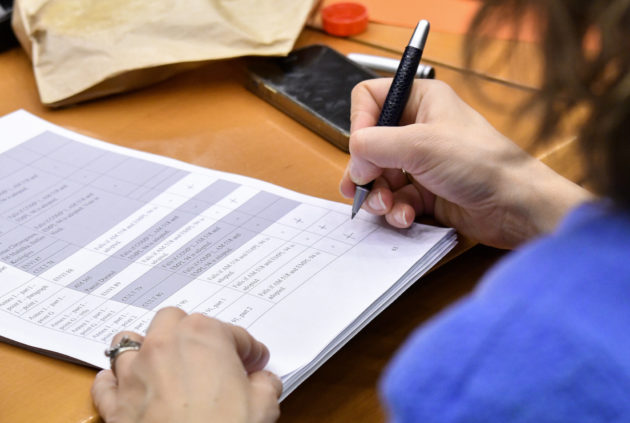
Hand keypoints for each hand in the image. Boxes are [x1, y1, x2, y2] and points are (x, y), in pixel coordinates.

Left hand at [91, 308, 281, 422]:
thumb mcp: (264, 405)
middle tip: (211, 359)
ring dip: (145, 349)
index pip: (233, 334)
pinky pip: (105, 383)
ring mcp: (134, 372)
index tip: (254, 363)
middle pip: (174, 320)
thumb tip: (262, 382)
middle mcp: (164, 344)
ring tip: (162, 364)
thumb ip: (265, 384)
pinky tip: (128, 388)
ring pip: (129, 341)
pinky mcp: (115, 403)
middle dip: (192, 334)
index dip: (249, 350)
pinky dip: (115, 382)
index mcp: (203, 335)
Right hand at [340, 79, 591, 248]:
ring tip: (386, 207)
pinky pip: (396, 199)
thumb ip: (374, 145)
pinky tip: (406, 217)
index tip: (362, 149)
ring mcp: (422, 162)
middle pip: (369, 144)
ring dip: (378, 195)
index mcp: (421, 100)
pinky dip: (396, 210)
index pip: (370, 99)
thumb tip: (353, 160)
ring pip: (379, 176)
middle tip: (363, 188)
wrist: (515, 206)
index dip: (360, 123)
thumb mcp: (420, 145)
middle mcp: (419, 128)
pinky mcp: (427, 192)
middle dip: (365, 170)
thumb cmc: (479, 163)